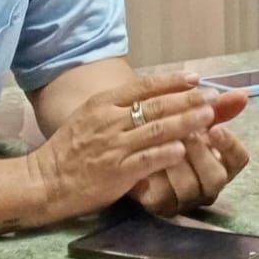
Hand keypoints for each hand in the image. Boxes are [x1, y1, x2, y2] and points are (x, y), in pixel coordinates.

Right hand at [25, 72, 219, 220]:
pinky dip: (165, 153)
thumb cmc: (70, 148)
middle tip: (214, 96)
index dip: (172, 81)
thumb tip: (157, 94)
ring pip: (155, 129)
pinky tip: (184, 149)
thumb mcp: (91, 116)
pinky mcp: (115, 173)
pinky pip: (145, 160)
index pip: (143, 85)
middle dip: (188, 99)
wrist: (43, 181)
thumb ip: (121, 106)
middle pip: (155, 105)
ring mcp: (113, 147)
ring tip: (209, 116)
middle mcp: (109, 121)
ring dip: (185, 121)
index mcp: (103, 103)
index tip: (196, 78)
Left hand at [130, 89, 250, 215]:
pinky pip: (162, 196)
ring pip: (189, 188)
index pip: (239, 159)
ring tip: (164, 145)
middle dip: (202, 154)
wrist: (137, 148)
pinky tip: (146, 159)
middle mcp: (208, 184)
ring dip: (178, 165)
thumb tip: (242, 94)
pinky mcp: (160, 204)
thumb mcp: (194, 118)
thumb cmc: (174, 132)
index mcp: (222, 163)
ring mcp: (185, 198)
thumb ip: (218, 108)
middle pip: (216, 178)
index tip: (215, 128)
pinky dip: (156, 177)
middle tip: (188, 135)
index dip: (229, 145)